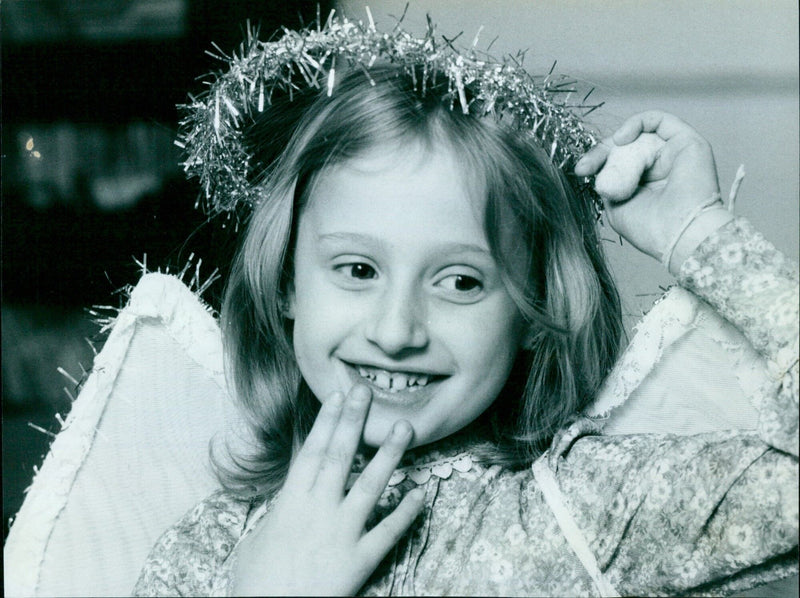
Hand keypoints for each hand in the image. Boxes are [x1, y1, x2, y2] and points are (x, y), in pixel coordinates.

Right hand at [232, 384, 424, 595]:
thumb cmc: (257, 583)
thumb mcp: (257, 540)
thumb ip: (277, 514)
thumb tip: (287, 500)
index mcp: (291, 502)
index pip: (312, 451)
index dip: (326, 421)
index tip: (337, 395)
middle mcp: (318, 510)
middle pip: (339, 456)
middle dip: (354, 421)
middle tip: (366, 391)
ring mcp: (341, 533)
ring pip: (370, 486)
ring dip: (389, 455)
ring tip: (404, 427)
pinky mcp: (359, 560)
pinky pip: (388, 532)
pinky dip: (406, 513)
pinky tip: (422, 493)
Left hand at [575, 111, 722, 262]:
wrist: (679, 232)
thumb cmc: (652, 229)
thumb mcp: (615, 206)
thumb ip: (608, 183)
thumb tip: (597, 168)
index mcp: (646, 184)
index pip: (618, 162)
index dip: (598, 161)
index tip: (581, 170)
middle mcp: (662, 168)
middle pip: (626, 146)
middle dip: (602, 152)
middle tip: (587, 166)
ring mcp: (675, 154)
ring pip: (639, 135)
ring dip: (618, 144)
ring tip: (612, 159)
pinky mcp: (687, 142)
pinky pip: (659, 120)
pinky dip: (636, 123)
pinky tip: (622, 139)